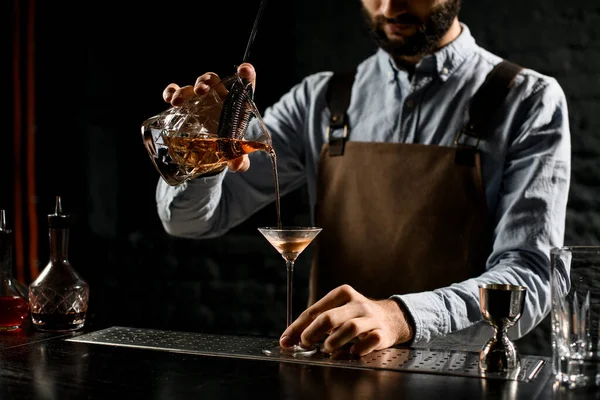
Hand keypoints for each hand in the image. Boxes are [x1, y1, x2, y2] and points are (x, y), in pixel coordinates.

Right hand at [161, 63, 256, 172]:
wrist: (213, 151)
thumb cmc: (229, 146)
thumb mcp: (235, 154)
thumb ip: (240, 159)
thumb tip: (239, 164)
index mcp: (238, 103)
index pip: (246, 83)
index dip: (246, 74)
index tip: (243, 70)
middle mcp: (219, 96)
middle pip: (214, 80)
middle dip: (206, 81)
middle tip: (201, 91)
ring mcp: (202, 99)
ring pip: (194, 86)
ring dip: (186, 90)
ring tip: (178, 101)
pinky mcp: (187, 104)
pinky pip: (177, 92)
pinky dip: (171, 92)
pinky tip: (168, 99)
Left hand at [280, 284, 414, 356]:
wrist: (391, 317)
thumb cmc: (355, 315)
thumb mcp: (336, 311)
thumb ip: (314, 322)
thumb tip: (288, 338)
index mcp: (342, 294)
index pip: (315, 310)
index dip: (297, 327)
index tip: (286, 340)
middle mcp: (357, 303)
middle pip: (330, 317)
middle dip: (312, 333)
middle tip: (306, 343)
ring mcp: (371, 318)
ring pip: (350, 328)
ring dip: (333, 342)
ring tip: (327, 348)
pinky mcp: (382, 332)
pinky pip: (370, 341)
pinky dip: (358, 349)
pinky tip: (352, 351)